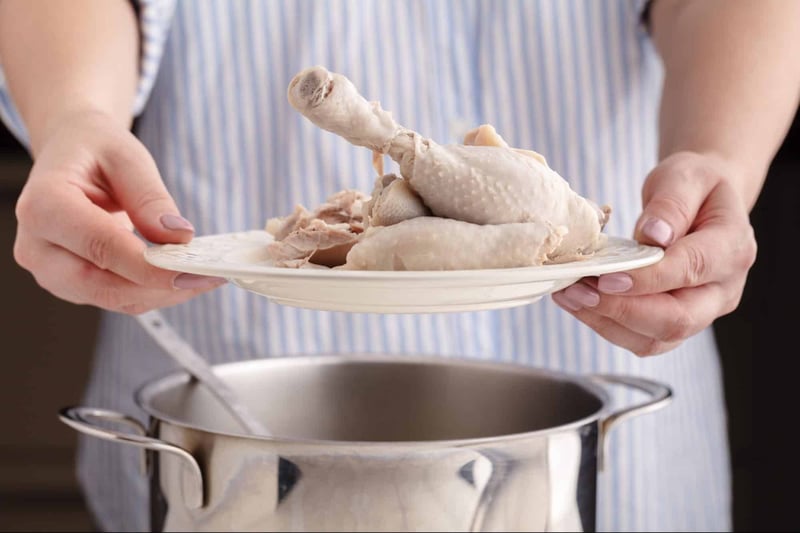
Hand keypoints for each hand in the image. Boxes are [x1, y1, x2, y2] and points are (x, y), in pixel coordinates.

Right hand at [13, 109, 225, 313]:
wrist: (72, 155)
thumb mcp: (127, 158)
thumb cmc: (95, 151)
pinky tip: (184, 276)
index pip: (100, 247)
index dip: (148, 266)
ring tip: (204, 276)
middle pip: (103, 285)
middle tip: (208, 277)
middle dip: (160, 288)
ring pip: (113, 298)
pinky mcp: (72, 283)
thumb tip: (178, 237)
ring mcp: (51, 270)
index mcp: (44, 205)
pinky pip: (117, 297)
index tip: (191, 270)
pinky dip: (154, 292)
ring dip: (162, 294)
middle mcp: (38, 246)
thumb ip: (150, 198)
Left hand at [551, 151, 756, 355]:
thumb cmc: (694, 187)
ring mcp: (702, 313)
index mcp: (732, 249)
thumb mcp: (685, 177)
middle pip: (677, 319)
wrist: (702, 203)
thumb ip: (672, 204)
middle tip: (578, 291)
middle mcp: (723, 290)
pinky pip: (641, 339)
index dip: (647, 279)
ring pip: (655, 338)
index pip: (691, 271)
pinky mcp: (675, 324)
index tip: (605, 277)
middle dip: (622, 310)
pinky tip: (578, 303)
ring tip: (569, 295)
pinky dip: (605, 325)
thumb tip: (655, 235)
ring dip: (606, 322)